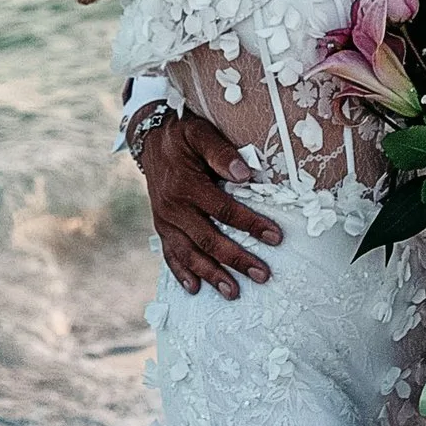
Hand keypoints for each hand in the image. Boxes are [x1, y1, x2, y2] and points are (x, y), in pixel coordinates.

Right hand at [131, 108, 283, 297]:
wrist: (149, 137)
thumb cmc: (183, 135)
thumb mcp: (200, 133)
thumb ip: (221, 152)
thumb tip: (245, 174)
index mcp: (186, 185)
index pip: (224, 210)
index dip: (251, 225)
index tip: (276, 237)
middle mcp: (173, 208)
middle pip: (208, 240)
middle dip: (237, 260)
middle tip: (263, 275)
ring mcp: (164, 220)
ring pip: (189, 254)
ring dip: (211, 274)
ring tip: (233, 292)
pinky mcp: (161, 227)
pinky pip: (169, 254)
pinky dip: (181, 273)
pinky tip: (195, 289)